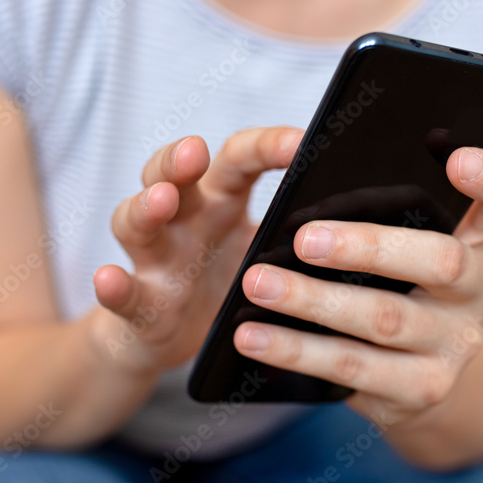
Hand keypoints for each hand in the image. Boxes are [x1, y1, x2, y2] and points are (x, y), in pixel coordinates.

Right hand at [94, 127, 303, 371]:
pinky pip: (123, 292)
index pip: (237, 159)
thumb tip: (374, 220)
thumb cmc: (228, 284)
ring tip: (160, 199)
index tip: (300, 141)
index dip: (264, 146)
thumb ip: (303, 232)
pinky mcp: (137, 303)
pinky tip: (108, 278)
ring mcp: (154, 259)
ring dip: (145, 207)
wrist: (173, 340)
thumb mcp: (269, 253)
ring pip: (136, 222)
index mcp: (220, 201)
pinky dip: (113, 287)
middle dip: (180, 158)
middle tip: (196, 150)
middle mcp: (182, 219)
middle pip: (172, 175)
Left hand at [233, 147, 482, 426]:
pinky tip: (252, 336)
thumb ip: (387, 209)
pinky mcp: (421, 391)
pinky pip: (350, 369)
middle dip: (368, 246)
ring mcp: (455, 346)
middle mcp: (481, 292)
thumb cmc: (396, 284)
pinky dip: (295, 351)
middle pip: (442, 260)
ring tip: (256, 283)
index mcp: (482, 241)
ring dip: (312, 300)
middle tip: (305, 238)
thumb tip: (308, 161)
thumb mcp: (406, 243)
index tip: (457, 158)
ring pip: (384, 319)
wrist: (413, 377)